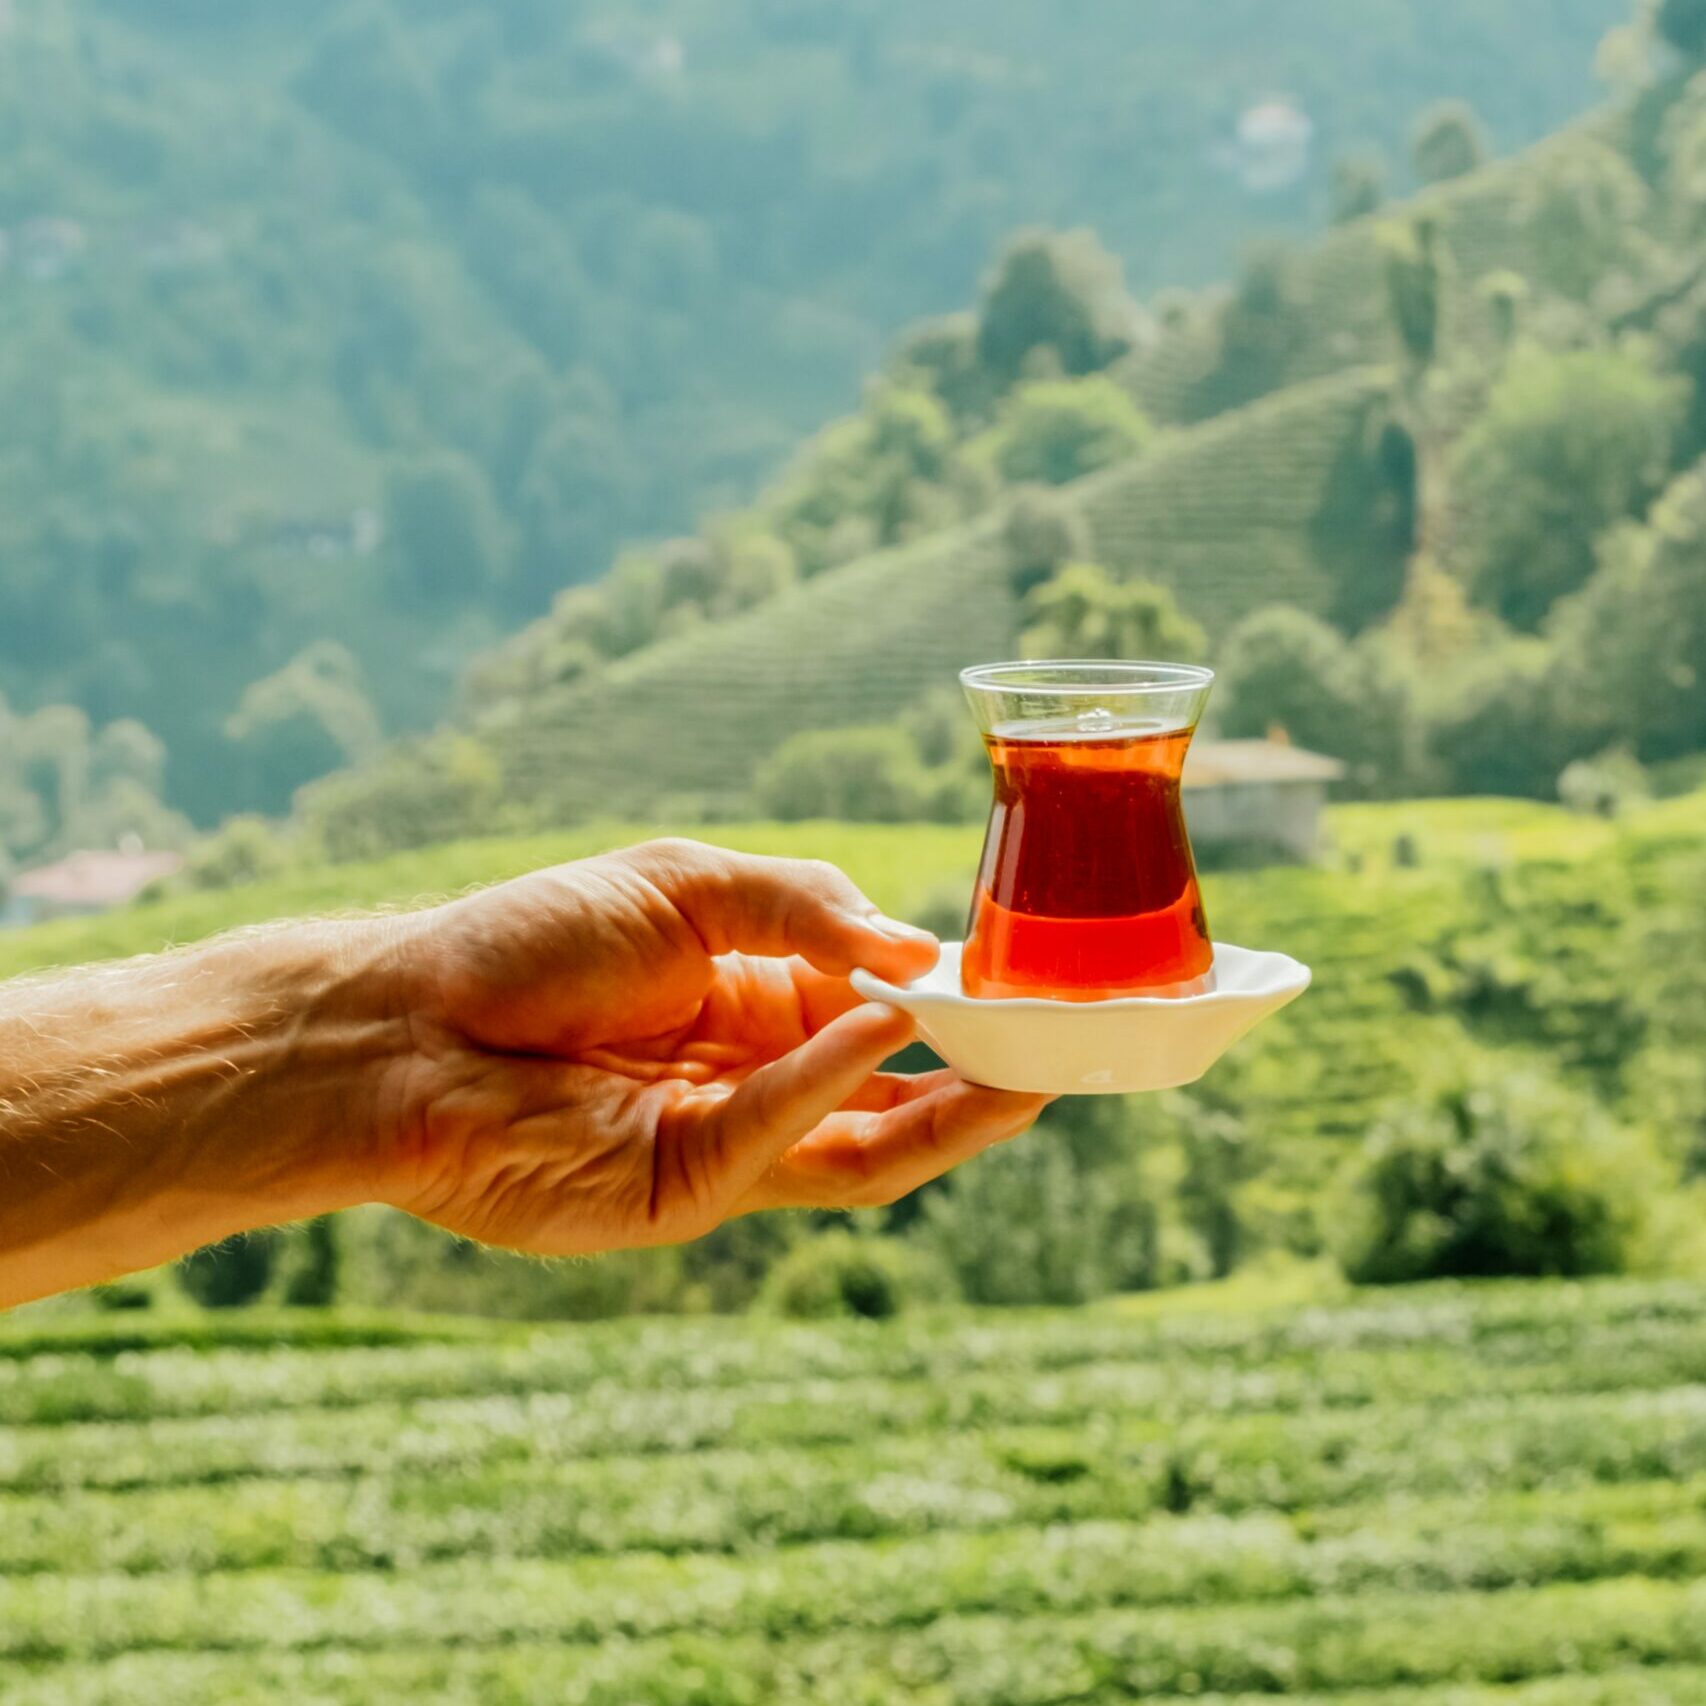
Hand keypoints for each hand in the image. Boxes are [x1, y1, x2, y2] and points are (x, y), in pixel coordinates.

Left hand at [377, 839, 1049, 1252]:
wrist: (408, 1020)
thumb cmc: (533, 940)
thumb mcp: (687, 884)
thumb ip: (805, 908)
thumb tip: (915, 954)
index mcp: (761, 1005)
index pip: (886, 1012)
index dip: (957, 1000)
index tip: (1031, 979)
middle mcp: (760, 1081)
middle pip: (896, 1091)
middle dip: (983, 1073)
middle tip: (1069, 1044)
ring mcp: (730, 1145)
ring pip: (870, 1147)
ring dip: (954, 1113)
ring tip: (1034, 1071)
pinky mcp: (689, 1189)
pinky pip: (788, 1141)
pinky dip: (836, 1082)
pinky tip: (879, 1024)